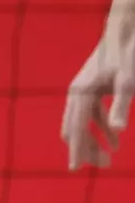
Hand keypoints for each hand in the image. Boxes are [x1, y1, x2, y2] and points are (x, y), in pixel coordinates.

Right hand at [63, 29, 133, 169]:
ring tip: (108, 159)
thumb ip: (120, 108)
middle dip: (86, 149)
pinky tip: (115, 140)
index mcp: (81, 93)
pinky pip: (91, 116)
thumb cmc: (126, 59)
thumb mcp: (127, 84)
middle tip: (101, 167)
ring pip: (82, 123)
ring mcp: (83, 91)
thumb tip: (118, 132)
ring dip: (93, 141)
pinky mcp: (92, 89)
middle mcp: (77, 93)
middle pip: (75, 128)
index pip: (77, 128)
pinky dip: (100, 129)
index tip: (75, 168)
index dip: (77, 149)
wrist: (122, 35)